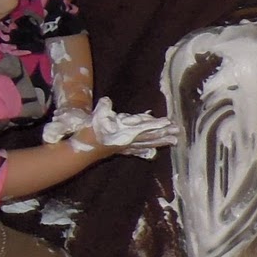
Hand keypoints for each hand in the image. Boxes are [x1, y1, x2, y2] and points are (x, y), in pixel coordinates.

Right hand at [42, 97, 178, 158]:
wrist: (79, 151)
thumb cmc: (87, 133)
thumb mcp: (94, 118)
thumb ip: (102, 108)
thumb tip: (107, 101)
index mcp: (124, 134)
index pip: (144, 127)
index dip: (156, 125)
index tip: (168, 122)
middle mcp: (128, 142)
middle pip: (150, 137)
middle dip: (164, 134)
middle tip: (178, 132)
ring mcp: (125, 147)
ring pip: (146, 144)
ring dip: (160, 142)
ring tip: (173, 141)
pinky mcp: (120, 150)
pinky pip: (136, 150)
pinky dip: (145, 151)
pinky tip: (152, 154)